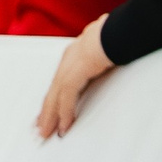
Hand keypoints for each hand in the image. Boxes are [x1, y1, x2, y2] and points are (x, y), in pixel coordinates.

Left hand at [35, 15, 116, 138]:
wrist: (120, 28)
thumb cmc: (118, 36)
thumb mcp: (107, 51)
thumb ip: (101, 60)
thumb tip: (104, 65)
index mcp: (75, 53)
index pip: (59, 81)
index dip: (53, 98)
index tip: (48, 113)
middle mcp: (68, 59)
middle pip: (53, 89)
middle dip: (46, 111)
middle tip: (41, 130)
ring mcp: (71, 64)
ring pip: (55, 94)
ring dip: (51, 115)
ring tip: (47, 133)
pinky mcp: (77, 70)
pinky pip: (67, 95)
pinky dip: (65, 111)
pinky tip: (65, 125)